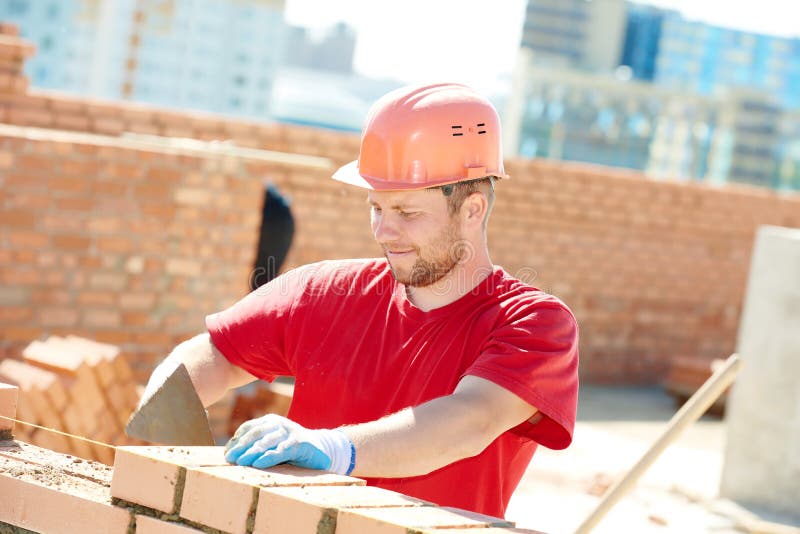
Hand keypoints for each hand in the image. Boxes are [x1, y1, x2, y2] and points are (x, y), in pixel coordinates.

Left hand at [224, 414, 354, 473]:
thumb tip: (231, 454)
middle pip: (256, 433)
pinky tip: (259, 464)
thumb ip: (257, 445)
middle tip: (230, 458)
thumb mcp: (273, 443)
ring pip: (267, 441)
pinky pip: (282, 450)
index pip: (249, 427)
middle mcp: (279, 423)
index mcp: (270, 421)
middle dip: (241, 446)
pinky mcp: (300, 443)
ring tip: (240, 462)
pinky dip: (269, 457)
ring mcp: (290, 432)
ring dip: (252, 452)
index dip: (236, 440)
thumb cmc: (291, 449)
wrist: (321, 449)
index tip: (227, 452)